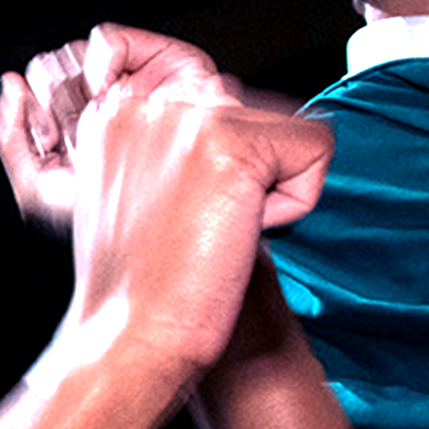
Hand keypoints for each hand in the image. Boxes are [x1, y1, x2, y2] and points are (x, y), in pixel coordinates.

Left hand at [0, 24, 237, 236]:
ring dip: (72, 80)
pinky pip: (109, 41)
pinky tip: (109, 92)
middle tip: (68, 130)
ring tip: (91, 113)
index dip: (31, 112)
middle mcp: (102, 100)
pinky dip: (98, 61)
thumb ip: (10, 137)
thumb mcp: (40, 188)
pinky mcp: (160, 60)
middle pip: (50, 69)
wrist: (177, 215)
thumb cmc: (116, 212)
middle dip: (51, 98)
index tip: (47, 139)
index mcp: (77, 125)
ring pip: (74, 52)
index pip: (34, 94)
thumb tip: (11, 83)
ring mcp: (130, 79)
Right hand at [55, 76, 332, 389]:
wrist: (130, 338)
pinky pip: (315, 147)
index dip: (221, 158)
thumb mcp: (130, 193)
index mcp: (113, 112)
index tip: (186, 205)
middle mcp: (143, 104)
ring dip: (268, 188)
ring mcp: (184, 119)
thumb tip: (221, 108)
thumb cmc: (137, 283)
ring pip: (284, 129)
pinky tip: (239, 233)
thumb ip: (163, 145)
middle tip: (196, 224)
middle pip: (253, 110)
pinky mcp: (230, 143)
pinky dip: (296, 203)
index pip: (213, 90)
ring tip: (213, 229)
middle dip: (245, 172)